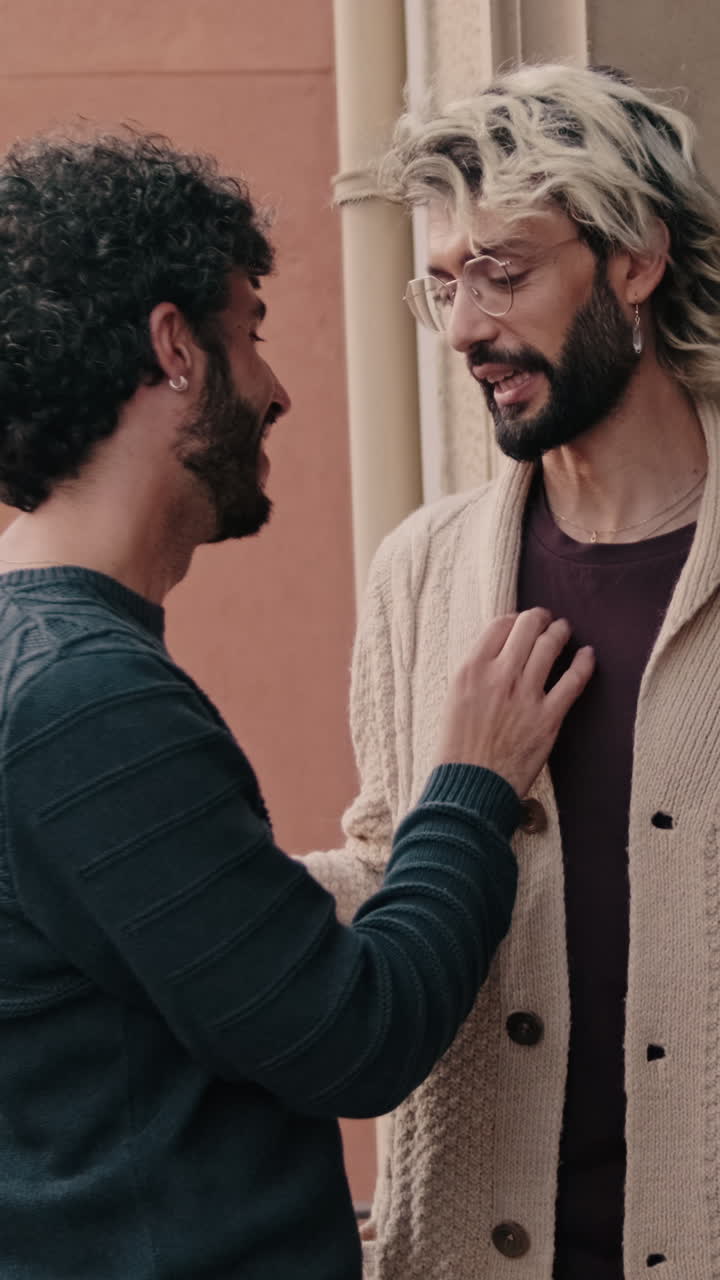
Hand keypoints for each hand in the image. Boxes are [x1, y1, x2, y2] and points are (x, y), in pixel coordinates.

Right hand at [434, 608, 593, 796]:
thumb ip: (475, 677)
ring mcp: (526, 695)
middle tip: (546, 619)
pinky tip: (588, 655)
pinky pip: (574, 680)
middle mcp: (499, 675)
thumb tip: (495, 660)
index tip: (519, 625)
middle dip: (539, 618)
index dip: (513, 620)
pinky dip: (584, 663)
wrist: (470, 788)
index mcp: (471, 670)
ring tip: (564, 630)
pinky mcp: (548, 717)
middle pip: (527, 628)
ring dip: (560, 632)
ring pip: (550, 646)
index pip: (499, 625)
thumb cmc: (457, 751)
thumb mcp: (454, 702)